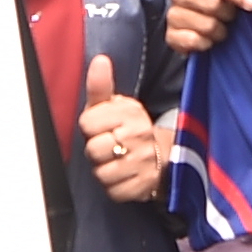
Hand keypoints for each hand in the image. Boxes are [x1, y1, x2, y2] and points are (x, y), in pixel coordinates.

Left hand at [80, 55, 172, 203]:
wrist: (163, 156)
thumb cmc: (129, 129)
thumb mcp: (115, 105)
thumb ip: (101, 86)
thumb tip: (99, 60)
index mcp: (130, 112)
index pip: (88, 123)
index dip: (90, 128)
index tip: (102, 128)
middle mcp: (139, 135)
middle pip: (93, 150)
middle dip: (97, 151)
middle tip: (110, 147)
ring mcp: (144, 162)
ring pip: (101, 173)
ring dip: (104, 171)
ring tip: (115, 162)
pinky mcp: (145, 186)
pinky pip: (114, 192)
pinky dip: (114, 188)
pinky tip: (123, 177)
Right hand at [165, 0, 251, 54]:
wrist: (197, 26)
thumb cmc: (218, 4)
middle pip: (212, 3)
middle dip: (228, 14)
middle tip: (230, 18)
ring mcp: (173, 14)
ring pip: (206, 25)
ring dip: (219, 32)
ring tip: (219, 31)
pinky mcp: (170, 35)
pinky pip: (194, 40)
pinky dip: (206, 43)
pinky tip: (208, 41)